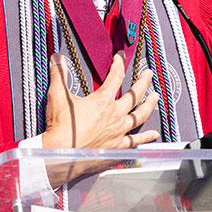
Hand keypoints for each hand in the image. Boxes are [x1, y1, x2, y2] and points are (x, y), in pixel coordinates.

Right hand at [41, 50, 159, 150]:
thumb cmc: (61, 127)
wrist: (59, 154)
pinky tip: (154, 134)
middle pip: (135, 95)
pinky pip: (135, 140)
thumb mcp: (58, 97)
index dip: (119, 63)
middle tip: (148, 73)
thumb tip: (56, 57)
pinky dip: (146, 137)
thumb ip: (58, 75)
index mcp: (103, 100)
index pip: (115, 76)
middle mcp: (115, 115)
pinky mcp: (117, 146)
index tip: (121, 56)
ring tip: (155, 97)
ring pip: (140, 115)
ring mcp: (118, 131)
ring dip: (149, 105)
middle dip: (143, 81)